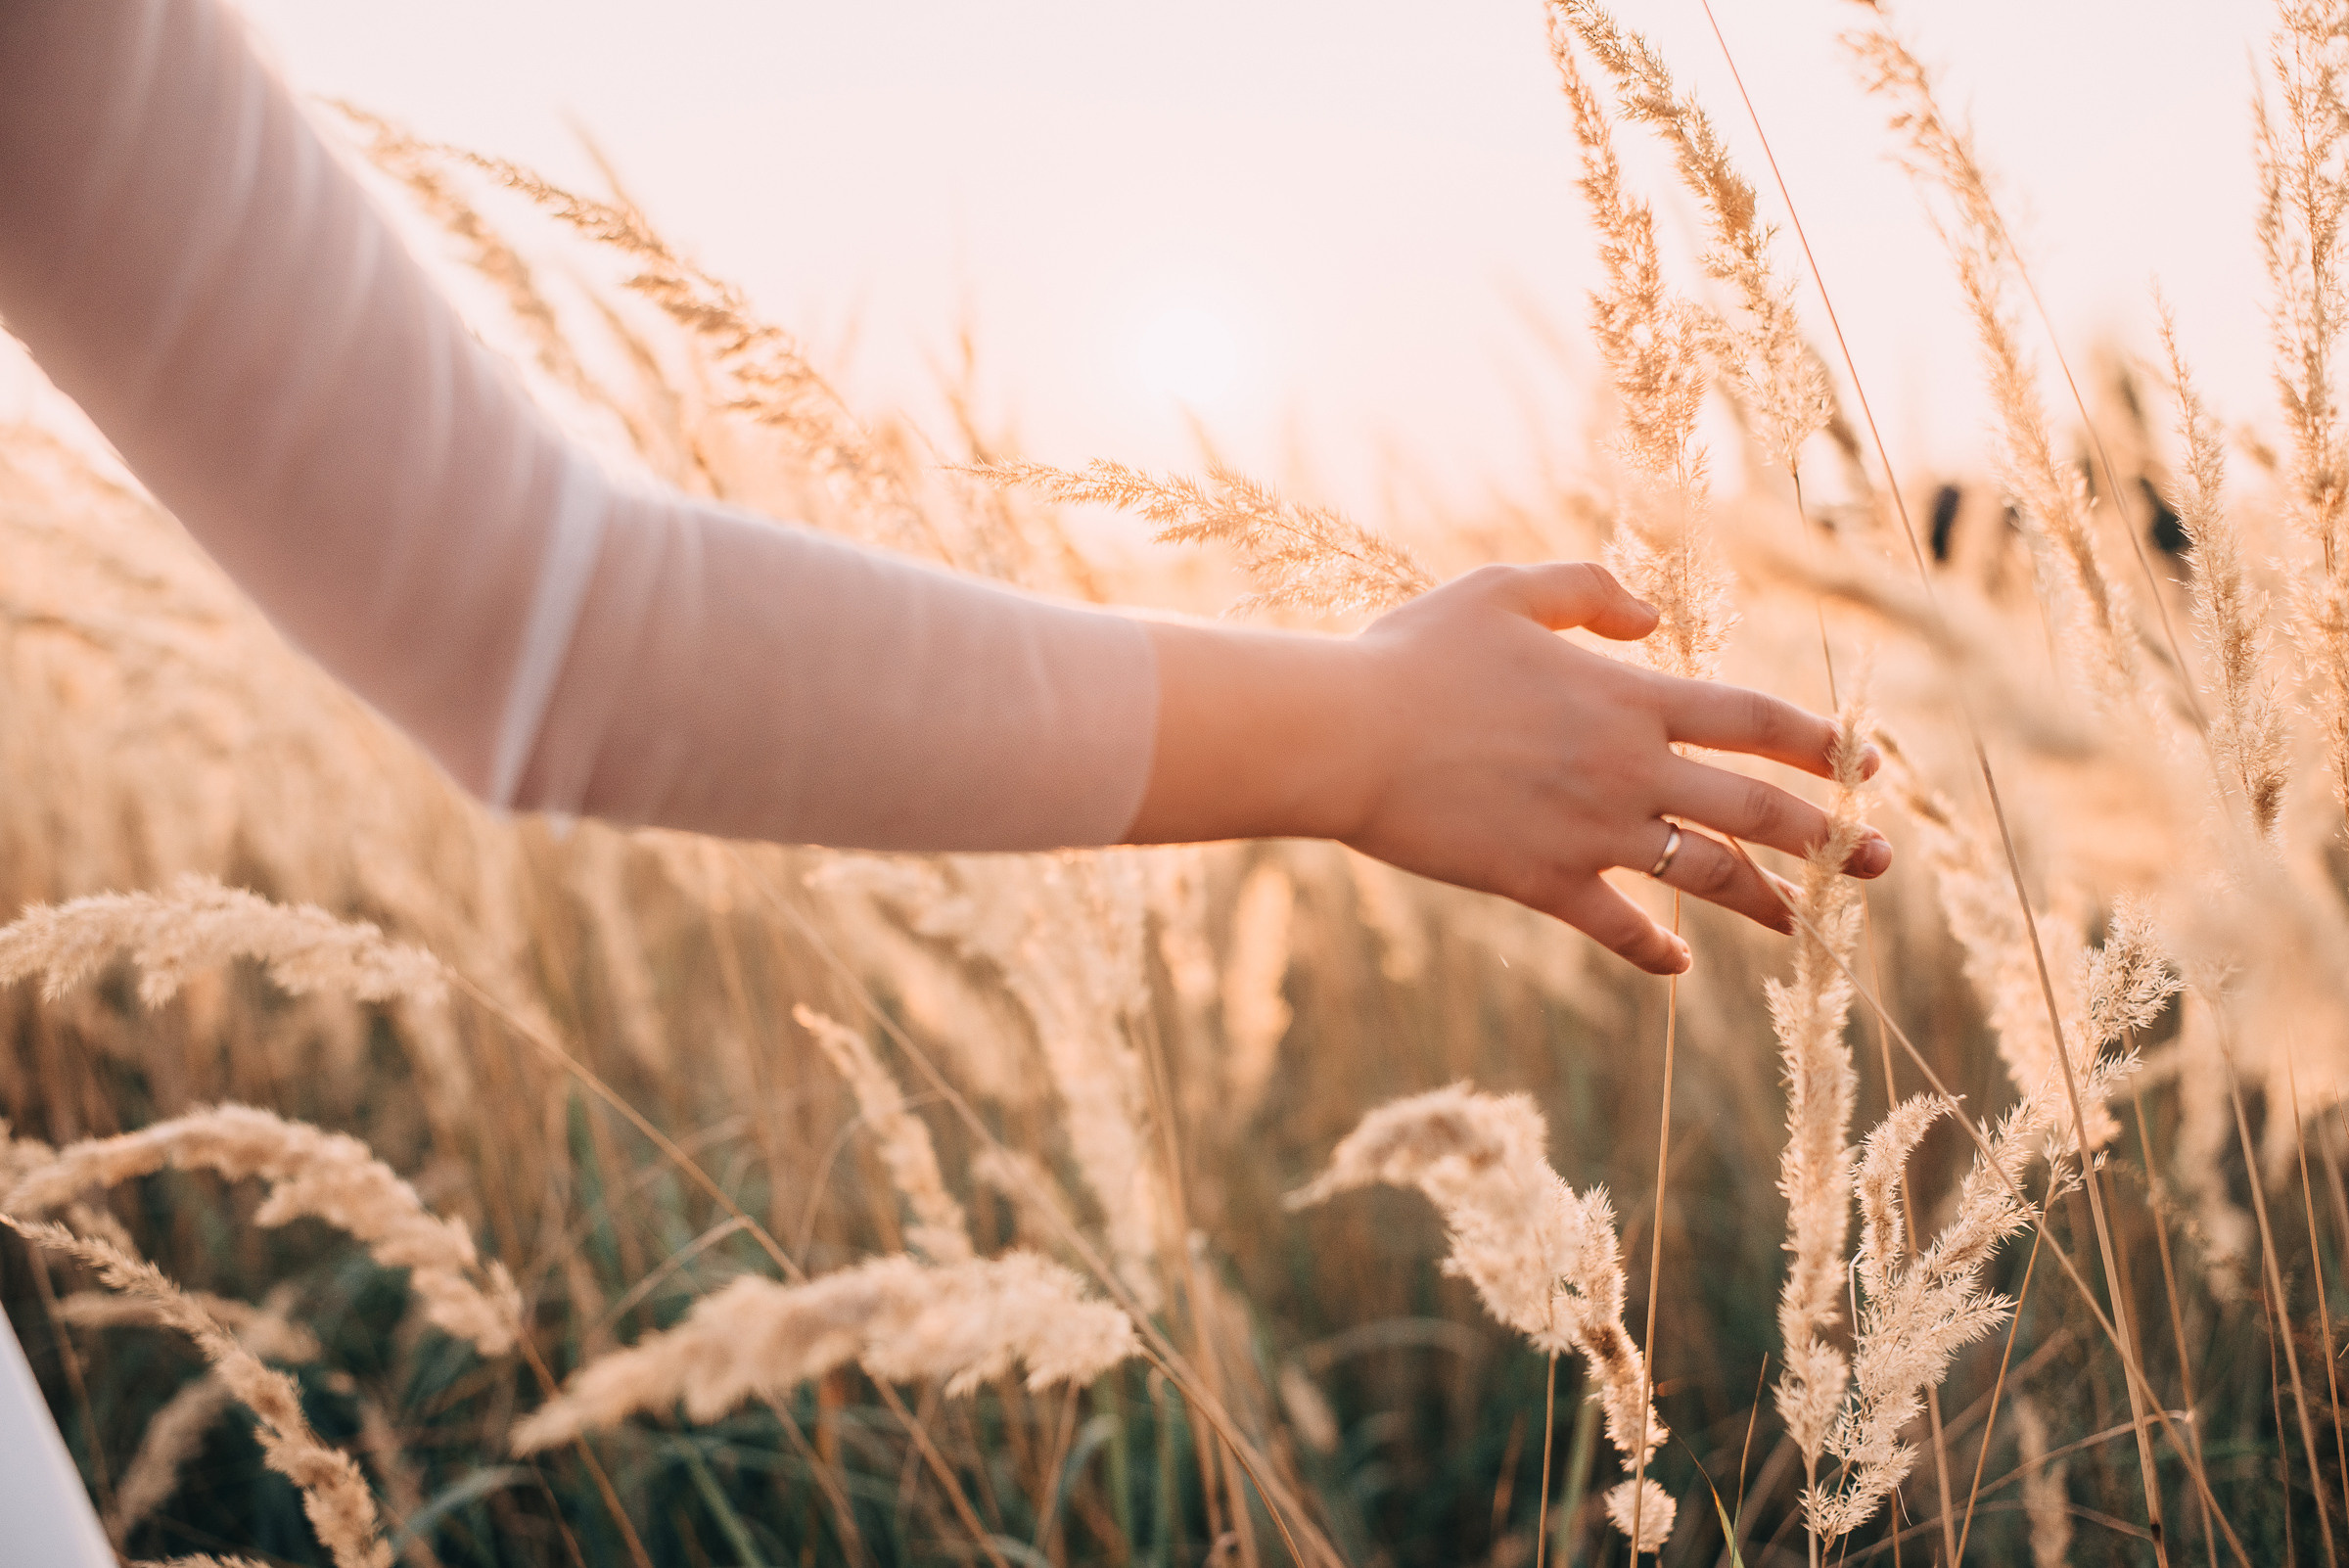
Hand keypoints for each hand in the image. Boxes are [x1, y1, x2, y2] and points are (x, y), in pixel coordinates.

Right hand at [1335, 562, 1886, 973]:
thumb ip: (1588, 588)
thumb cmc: (1415, 655)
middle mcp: (1627, 770)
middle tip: (1880, 861)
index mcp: (1627, 698)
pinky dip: (1657, 950)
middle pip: (1756, 810)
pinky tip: (1680, 962)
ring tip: (1808, 922)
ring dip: (1768, 900)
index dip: (1818, 741)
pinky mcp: (1542, 883)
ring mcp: (1589, 835)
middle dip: (1830, 838)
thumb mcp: (1504, 590)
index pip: (1753, 721)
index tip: (1865, 764)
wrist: (1347, 737)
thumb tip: (1651, 617)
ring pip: (1707, 875)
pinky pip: (1619, 927)